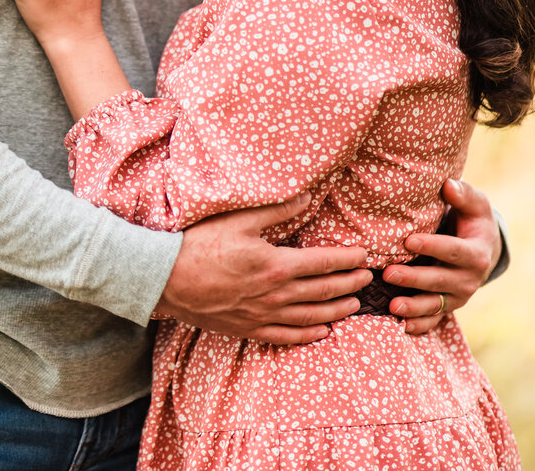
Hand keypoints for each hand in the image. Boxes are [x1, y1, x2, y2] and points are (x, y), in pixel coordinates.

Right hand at [156, 194, 372, 344]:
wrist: (167, 279)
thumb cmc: (201, 244)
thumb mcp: (240, 219)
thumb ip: (277, 210)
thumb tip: (307, 197)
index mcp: (277, 264)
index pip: (324, 262)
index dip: (347, 258)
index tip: (363, 254)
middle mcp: (275, 294)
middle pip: (323, 291)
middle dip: (349, 284)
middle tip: (367, 278)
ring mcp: (263, 315)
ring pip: (311, 317)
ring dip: (337, 311)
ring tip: (354, 306)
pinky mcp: (248, 329)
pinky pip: (286, 337)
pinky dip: (309, 336)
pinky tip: (322, 333)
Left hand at [382, 178, 501, 334]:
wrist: (484, 248)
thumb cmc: (473, 219)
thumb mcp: (475, 204)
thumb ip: (462, 195)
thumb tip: (448, 185)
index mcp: (476, 253)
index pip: (452, 251)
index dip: (432, 246)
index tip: (408, 241)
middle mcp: (469, 280)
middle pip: (439, 280)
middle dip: (414, 279)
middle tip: (388, 274)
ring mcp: (458, 296)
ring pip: (435, 305)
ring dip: (414, 307)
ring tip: (392, 306)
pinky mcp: (448, 306)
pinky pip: (434, 319)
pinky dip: (420, 324)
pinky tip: (403, 327)